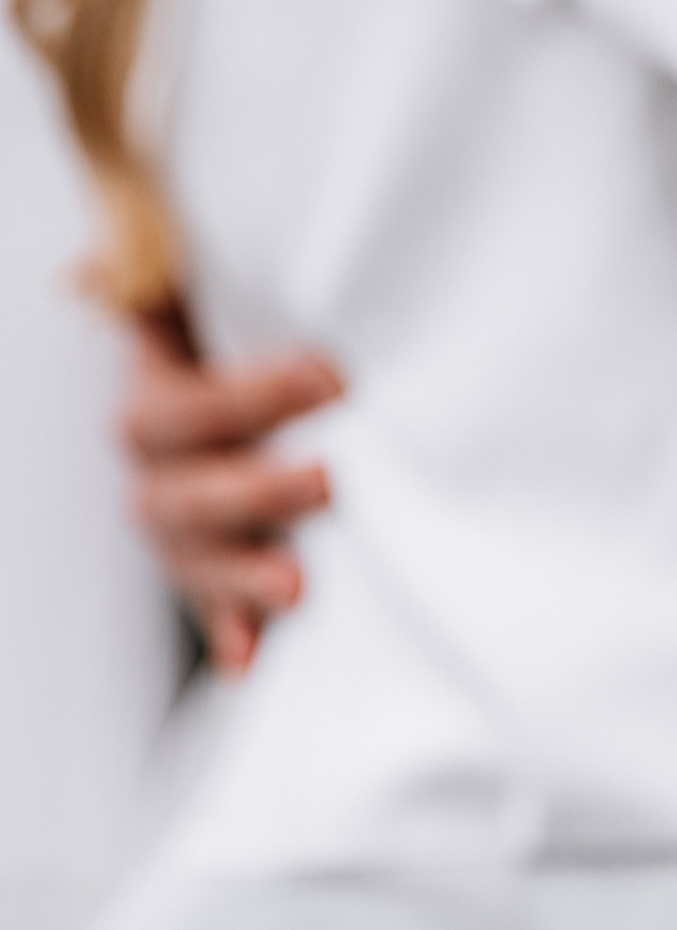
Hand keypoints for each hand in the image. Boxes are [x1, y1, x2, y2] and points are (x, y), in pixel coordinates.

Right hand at [118, 308, 340, 674]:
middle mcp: (155, 475)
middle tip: (327, 480)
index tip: (333, 377)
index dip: (251, 397)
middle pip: (183, 496)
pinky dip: (232, 636)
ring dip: (244, 578)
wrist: (225, 418)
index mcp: (153, 403)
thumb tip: (89, 270)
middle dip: (253, 492)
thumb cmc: (228, 347)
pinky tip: (251, 659)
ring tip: (298, 588)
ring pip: (197, 565)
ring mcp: (177, 535)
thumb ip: (157, 281)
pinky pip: (213, 617)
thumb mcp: (194, 306)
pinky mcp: (208, 580)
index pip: (182, 407)